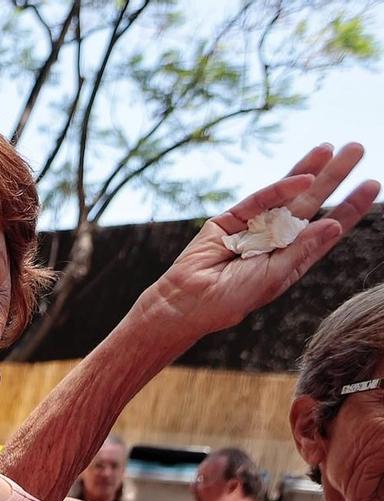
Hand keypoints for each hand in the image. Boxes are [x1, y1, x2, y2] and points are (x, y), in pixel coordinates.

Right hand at [141, 142, 377, 346]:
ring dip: (312, 170)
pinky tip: (306, 176)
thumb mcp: (274, 277)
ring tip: (336, 148)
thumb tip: (333, 225)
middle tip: (357, 149)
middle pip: (313, 202)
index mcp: (292, 257)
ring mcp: (255, 225)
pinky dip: (282, 187)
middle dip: (335, 177)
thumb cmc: (230, 299)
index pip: (328, 227)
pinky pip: (261, 199)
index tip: (372, 185)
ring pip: (290, 193)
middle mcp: (277, 238)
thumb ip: (301, 250)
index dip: (350, 207)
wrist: (187, 301)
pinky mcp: (232, 217)